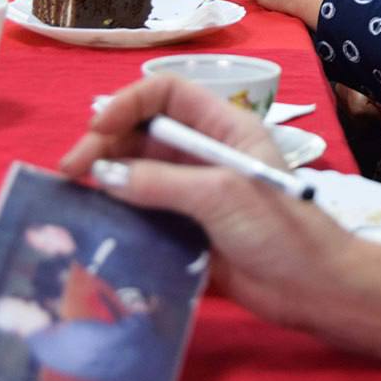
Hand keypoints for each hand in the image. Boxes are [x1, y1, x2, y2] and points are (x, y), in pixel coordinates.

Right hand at [60, 74, 380, 361]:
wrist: (311, 287)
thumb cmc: (281, 228)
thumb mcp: (222, 194)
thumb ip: (161, 182)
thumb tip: (105, 176)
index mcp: (223, 126)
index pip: (166, 94)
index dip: (127, 102)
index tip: (97, 128)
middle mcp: (204, 151)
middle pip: (142, 131)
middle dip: (104, 142)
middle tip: (69, 170)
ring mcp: (193, 189)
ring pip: (135, 169)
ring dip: (104, 175)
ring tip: (71, 192)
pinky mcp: (184, 226)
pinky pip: (141, 208)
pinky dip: (116, 208)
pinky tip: (94, 218)